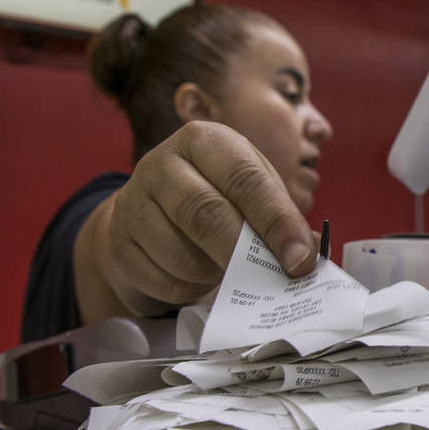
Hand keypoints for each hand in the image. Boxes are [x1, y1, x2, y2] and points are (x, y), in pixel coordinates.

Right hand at [75, 121, 317, 321]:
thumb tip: (310, 254)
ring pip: (181, 253)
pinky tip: (197, 278)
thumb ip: (281, 218)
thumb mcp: (250, 193)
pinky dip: (189, 288)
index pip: (245, 179)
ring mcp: (133, 201)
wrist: (148, 214)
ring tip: (229, 271)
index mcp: (205, 140)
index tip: (300, 260)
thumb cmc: (216, 198)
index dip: (277, 222)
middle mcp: (163, 162)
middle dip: (244, 253)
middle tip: (271, 279)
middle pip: (206, 213)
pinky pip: (162, 278)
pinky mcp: (119, 241)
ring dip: (214, 273)